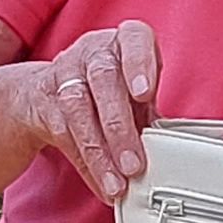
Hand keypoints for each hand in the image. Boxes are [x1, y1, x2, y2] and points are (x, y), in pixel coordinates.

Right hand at [25, 21, 164, 202]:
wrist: (48, 89)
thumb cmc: (108, 90)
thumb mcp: (134, 93)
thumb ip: (152, 115)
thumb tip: (176, 156)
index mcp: (124, 43)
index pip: (133, 39)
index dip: (139, 64)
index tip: (144, 94)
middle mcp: (92, 52)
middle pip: (104, 79)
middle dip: (119, 125)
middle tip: (134, 164)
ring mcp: (65, 73)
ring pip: (79, 108)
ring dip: (100, 152)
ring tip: (117, 183)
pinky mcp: (46, 100)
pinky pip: (64, 133)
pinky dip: (86, 164)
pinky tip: (102, 183)